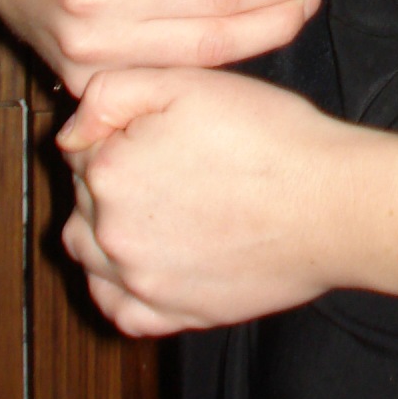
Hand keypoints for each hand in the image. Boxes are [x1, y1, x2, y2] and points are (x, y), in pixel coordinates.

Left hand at [58, 66, 343, 333]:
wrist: (327, 203)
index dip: (116, 131)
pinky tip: (147, 263)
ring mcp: (139, 281)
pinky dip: (122, 288)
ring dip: (107, 233)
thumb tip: (70, 130)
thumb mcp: (188, 83)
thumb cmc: (269, 137)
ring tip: (155, 210)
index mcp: (108, 171)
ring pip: (91, 257)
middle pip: (83, 202)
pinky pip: (119, 309)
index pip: (82, 147)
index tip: (155, 129)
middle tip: (165, 164)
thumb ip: (113, 93)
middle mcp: (111, 234)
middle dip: (110, 181)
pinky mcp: (171, 316)